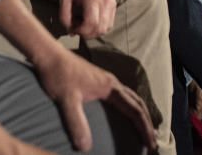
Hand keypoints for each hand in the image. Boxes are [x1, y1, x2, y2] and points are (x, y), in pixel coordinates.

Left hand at [35, 49, 156, 152]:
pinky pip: (122, 96)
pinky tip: (123, 115)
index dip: (144, 128)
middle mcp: (112, 83)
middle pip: (137, 103)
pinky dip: (129, 107)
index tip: (151, 144)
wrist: (48, 55)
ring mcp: (105, 80)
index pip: (135, 109)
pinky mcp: (98, 81)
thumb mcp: (66, 100)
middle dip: (147, 123)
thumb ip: (76, 122)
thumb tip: (85, 148)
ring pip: (131, 98)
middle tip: (152, 142)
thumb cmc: (57, 75)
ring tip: (144, 130)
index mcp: (109, 87)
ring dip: (140, 114)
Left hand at [59, 0, 115, 38]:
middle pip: (100, 29)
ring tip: (82, 24)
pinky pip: (109, 22)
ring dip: (94, 31)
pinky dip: (100, 26)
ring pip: (106, 28)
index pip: (91, 23)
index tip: (72, 28)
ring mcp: (112, 2)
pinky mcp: (113, 4)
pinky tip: (90, 21)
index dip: (81, 31)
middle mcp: (105, 0)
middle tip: (76, 28)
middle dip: (87, 33)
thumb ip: (65, 14)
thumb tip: (70, 30)